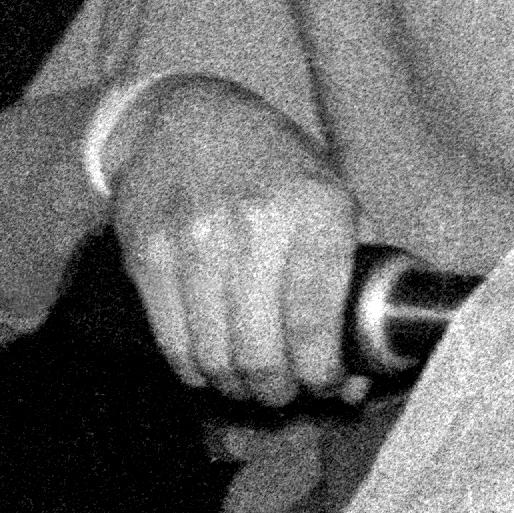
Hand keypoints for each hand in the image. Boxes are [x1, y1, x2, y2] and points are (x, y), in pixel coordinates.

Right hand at [102, 75, 369, 407]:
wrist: (185, 118)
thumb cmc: (276, 165)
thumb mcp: (336, 195)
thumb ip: (360, 275)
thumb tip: (365, 369)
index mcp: (315, 208)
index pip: (316, 318)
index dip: (323, 370)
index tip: (329, 385)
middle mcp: (253, 225)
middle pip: (262, 349)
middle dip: (279, 390)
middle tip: (288, 394)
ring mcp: (193, 241)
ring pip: (215, 355)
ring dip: (237, 386)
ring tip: (253, 385)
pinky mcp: (148, 255)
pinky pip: (172, 344)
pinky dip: (196, 371)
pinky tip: (213, 367)